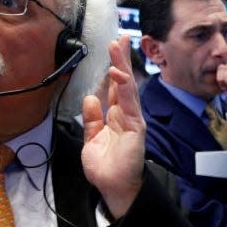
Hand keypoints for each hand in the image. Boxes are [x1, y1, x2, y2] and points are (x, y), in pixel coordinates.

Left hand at [81, 35, 145, 218]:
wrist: (113, 188)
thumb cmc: (105, 168)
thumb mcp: (91, 140)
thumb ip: (91, 120)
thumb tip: (89, 98)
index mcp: (114, 116)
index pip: (113, 86)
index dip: (112, 67)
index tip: (111, 48)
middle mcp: (125, 114)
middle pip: (123, 81)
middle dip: (121, 59)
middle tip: (119, 37)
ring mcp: (132, 119)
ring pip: (127, 87)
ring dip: (122, 66)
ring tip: (118, 46)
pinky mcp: (136, 127)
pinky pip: (129, 104)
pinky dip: (125, 88)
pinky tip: (119, 74)